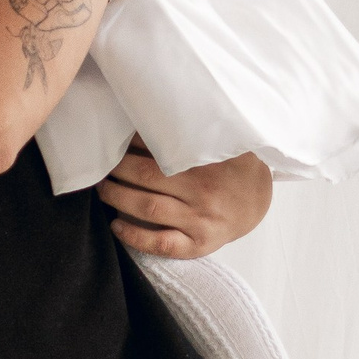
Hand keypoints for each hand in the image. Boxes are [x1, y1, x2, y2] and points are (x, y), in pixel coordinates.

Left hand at [99, 139, 272, 259]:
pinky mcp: (199, 244)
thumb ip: (192, 131)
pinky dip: (135, 236)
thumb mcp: (221, 142)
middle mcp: (204, 190)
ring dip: (117, 197)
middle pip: (147, 176)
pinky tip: (116, 225)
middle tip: (102, 162)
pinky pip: (162, 243)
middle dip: (117, 168)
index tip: (115, 137)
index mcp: (207, 161)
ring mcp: (201, 220)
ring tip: (102, 188)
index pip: (160, 148)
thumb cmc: (231, 168)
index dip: (131, 143)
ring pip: (148, 208)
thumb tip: (150, 114)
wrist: (257, 202)